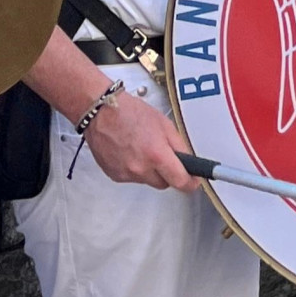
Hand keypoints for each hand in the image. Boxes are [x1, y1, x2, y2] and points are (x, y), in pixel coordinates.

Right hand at [81, 89, 196, 190]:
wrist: (102, 113)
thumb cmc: (130, 113)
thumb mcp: (165, 124)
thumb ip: (179, 145)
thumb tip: (188, 160)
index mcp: (156, 155)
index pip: (179, 181)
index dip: (190, 183)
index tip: (194, 181)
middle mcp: (140, 168)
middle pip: (164, 183)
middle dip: (168, 173)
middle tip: (166, 157)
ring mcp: (126, 174)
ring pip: (148, 180)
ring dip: (151, 170)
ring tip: (145, 148)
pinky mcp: (114, 176)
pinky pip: (133, 178)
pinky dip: (136, 169)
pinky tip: (132, 152)